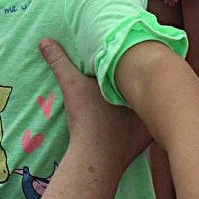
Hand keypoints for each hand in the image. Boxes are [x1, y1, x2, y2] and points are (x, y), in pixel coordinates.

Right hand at [38, 38, 150, 176]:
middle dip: (146, 79)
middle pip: (152, 84)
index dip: (139, 60)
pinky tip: (140, 118)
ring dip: (149, 99)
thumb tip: (44, 41)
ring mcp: (151, 121)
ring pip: (154, 104)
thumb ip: (60, 63)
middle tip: (140, 71)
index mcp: (134, 83)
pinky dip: (148, 121)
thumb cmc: (87, 119)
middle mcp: (148, 100)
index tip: (134, 55)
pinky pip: (153, 124)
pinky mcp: (149, 138)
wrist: (95, 157)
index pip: (143, 67)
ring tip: (143, 92)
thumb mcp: (71, 86)